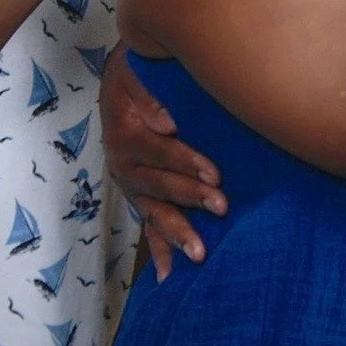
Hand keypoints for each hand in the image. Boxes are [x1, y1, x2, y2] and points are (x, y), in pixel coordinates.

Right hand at [101, 45, 226, 281]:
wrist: (124, 79)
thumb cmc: (137, 73)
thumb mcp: (134, 70)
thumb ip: (147, 93)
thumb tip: (166, 122)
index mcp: (124, 135)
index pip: (156, 151)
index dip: (184, 162)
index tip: (214, 174)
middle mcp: (124, 166)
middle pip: (158, 185)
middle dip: (189, 198)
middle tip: (221, 206)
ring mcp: (133, 185)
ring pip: (154, 212)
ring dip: (177, 232)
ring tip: (199, 253)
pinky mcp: (141, 197)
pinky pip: (148, 226)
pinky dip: (159, 250)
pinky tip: (167, 276)